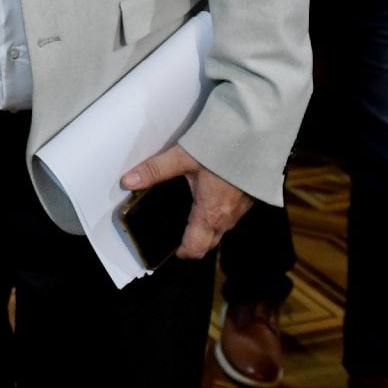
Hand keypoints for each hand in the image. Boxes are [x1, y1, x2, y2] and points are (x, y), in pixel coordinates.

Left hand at [120, 145, 252, 260]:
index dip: (183, 252)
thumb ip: (155, 170)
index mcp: (210, 213)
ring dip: (208, 227)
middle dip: (195, 242)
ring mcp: (242, 209)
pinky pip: (233, 215)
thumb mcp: (183, 157)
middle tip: (178, 234)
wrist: (258, 136)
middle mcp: (228, 217)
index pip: (196, 248)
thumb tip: (128, 181)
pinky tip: (211, 197)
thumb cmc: (222, 148)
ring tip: (191, 215)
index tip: (172, 250)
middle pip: (209, 241)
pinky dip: (220, 214)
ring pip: (222, 228)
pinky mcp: (250, 198)